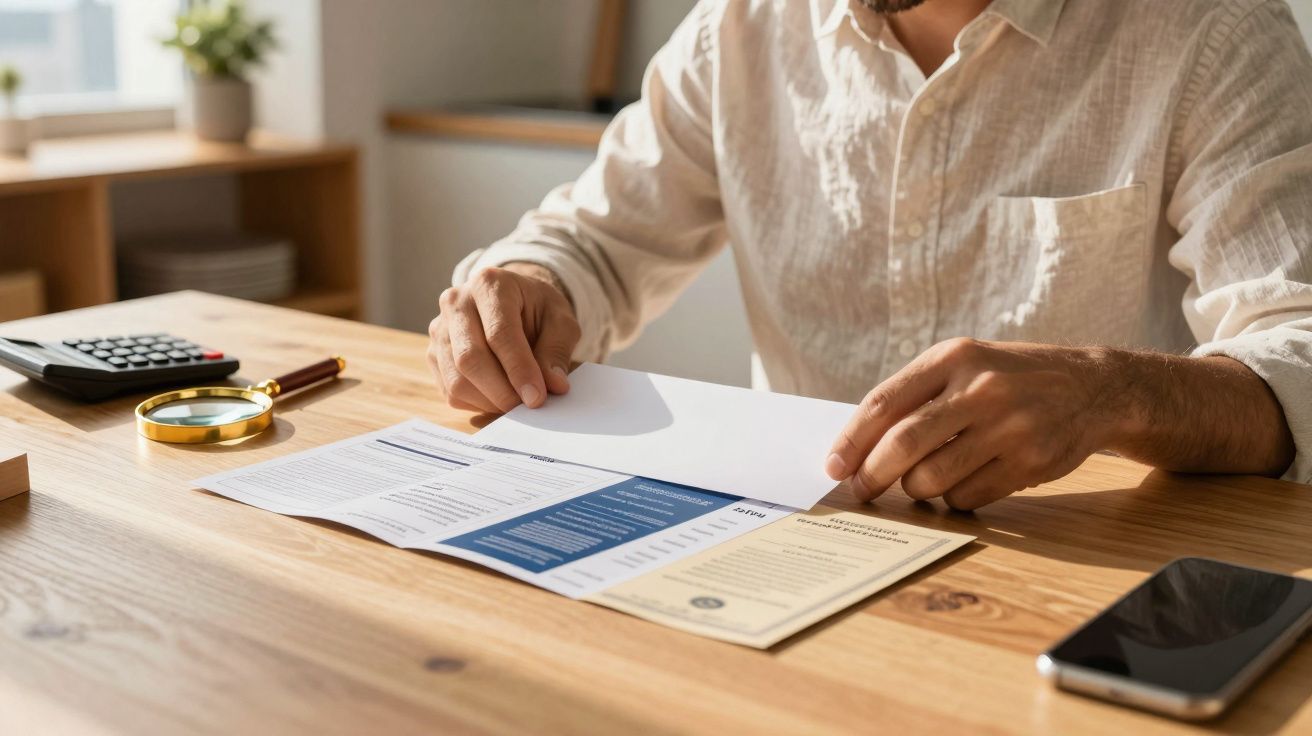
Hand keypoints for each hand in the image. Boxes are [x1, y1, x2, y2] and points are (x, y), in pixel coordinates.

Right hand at [428, 264, 580, 412]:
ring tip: (517, 404)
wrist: (515, 303)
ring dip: (489, 402)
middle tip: (528, 408)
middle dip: (501, 392)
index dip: (519, 369)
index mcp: (490, 284)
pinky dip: (478, 404)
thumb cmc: (538, 309)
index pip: (499, 333)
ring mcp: (440, 329)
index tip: (537, 397)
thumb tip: (553, 385)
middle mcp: (456, 302)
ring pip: (456, 380)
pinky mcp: (434, 354)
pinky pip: (450, 391)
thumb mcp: (561, 320)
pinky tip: (500, 398)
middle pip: (469, 358)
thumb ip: (557, 350)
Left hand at [824, 338, 1123, 510]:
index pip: (884, 403)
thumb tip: (858, 447)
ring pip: (933, 478)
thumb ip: (916, 395)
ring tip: (922, 480)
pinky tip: (964, 481)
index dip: (851, 440)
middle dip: (872, 475)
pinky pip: (968, 497)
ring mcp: (1009, 427)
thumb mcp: (965, 363)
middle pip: (903, 445)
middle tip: (860, 489)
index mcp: (953, 357)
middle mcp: (981, 389)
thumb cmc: (1009, 378)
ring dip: (916, 489)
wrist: (1093, 387)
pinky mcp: (1031, 462)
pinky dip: (954, 498)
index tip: (833, 466)